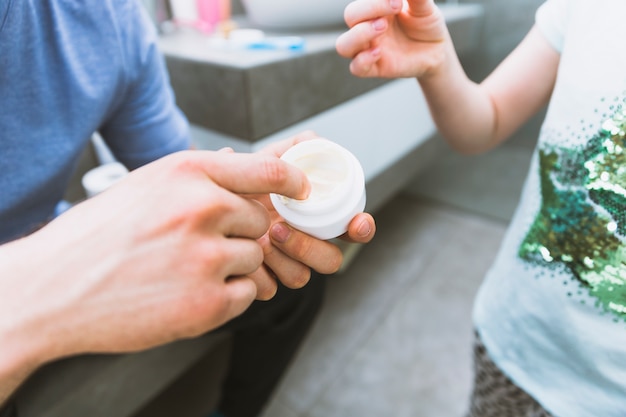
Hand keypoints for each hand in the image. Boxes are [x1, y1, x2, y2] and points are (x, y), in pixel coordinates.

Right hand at [0, 150, 310, 365]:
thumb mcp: (147, 185)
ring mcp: (206, 257)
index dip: (293, 183)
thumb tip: (243, 160)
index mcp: (189, 172)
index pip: (269, 171)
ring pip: (254, 259)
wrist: (53, 287)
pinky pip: (246, 294)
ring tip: (181, 272)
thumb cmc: (99, 234)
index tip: (301, 191)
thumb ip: (201, 176)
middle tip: (195, 246)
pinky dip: (225, 298)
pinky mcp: (207, 303)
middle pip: (261, 221)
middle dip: (238, 234)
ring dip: (229, 268)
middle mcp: (203, 208)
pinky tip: (184, 294)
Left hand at [242, 131, 376, 298]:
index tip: (357, 223)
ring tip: (259, 236)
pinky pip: (271, 288)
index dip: (361, 228)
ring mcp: (286, 265)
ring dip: (283, 258)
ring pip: (302, 277)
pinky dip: (258, 272)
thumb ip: (294, 147)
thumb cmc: (245, 180)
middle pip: (331, 260)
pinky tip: (243, 251)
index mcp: (318, 217)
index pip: (352, 229)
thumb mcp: (267, 158)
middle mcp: (306, 243)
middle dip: (311, 247)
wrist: (209, 200)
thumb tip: (316, 142)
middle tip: (279, 227)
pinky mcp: (263, 281)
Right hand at [336, 0, 448, 78]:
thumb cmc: (426, 24)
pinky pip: (356, 68)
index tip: (399, 1)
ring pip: (343, 45)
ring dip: (359, 35)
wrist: (437, 50)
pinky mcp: (374, 68)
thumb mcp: (424, 6)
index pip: (362, 1)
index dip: (376, 1)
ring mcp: (369, 48)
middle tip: (395, 8)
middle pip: (350, 16)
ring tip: (382, 27)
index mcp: (376, 8)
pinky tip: (379, 52)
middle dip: (369, 10)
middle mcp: (368, 26)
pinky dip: (363, 60)